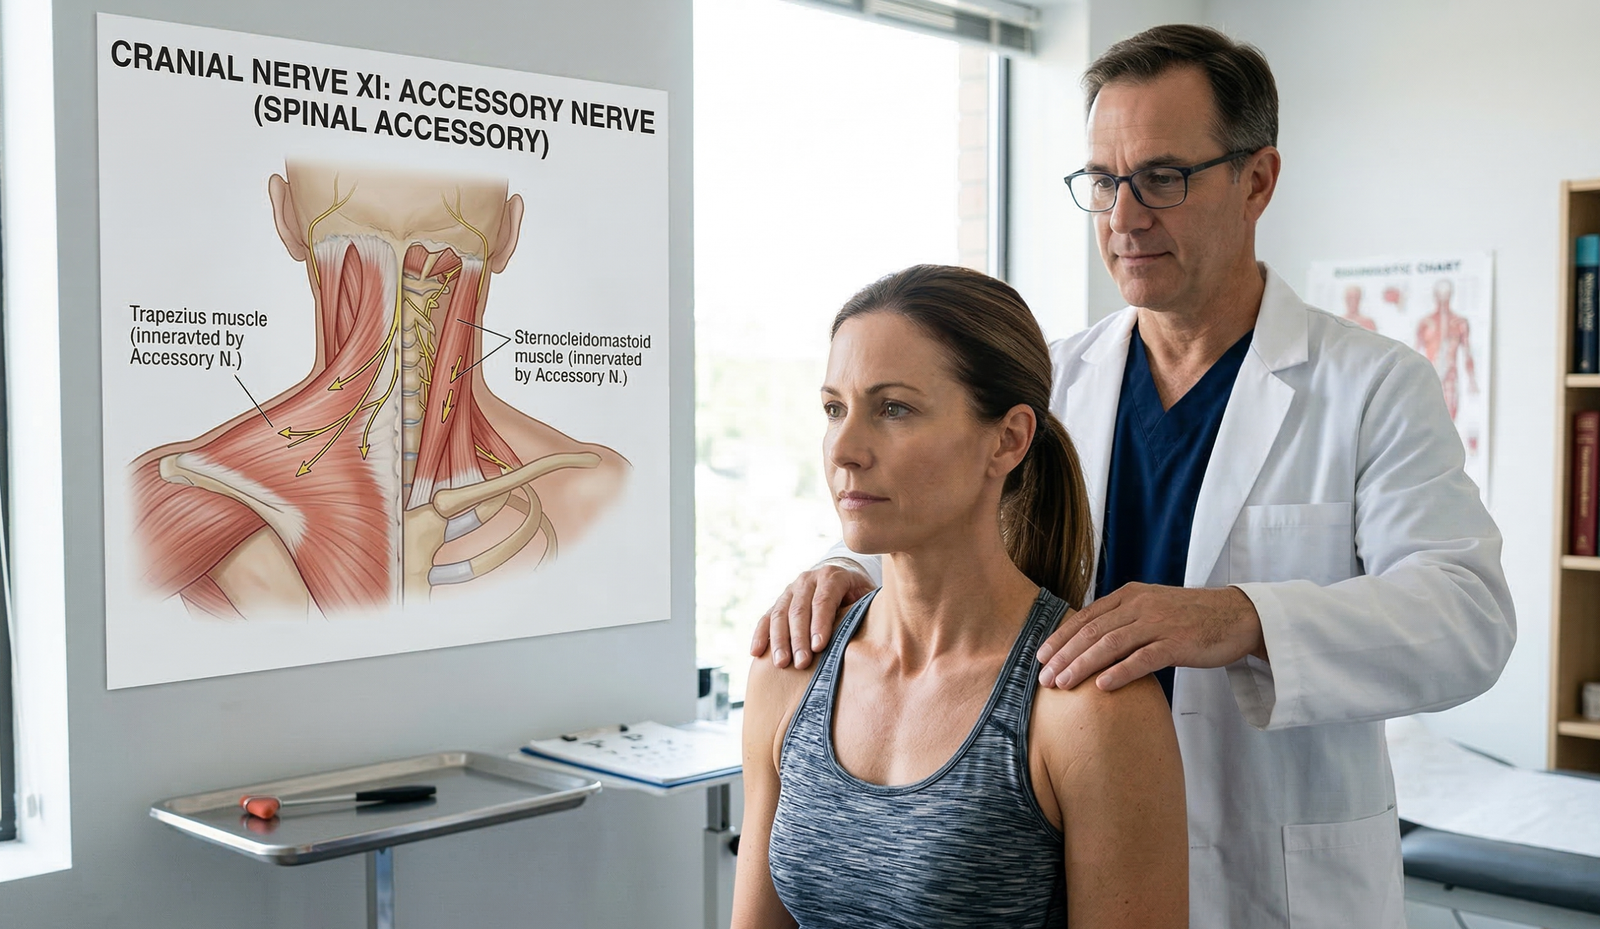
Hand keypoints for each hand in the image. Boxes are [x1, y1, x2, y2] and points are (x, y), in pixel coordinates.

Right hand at [749, 561, 874, 669]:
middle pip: (799, 610)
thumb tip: (876, 634)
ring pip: (779, 614)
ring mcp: (790, 589)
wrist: (840, 576)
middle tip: (801, 663)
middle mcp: (808, 579)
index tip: (818, 647)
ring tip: (781, 663)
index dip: (820, 623)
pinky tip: (756, 652)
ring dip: (779, 640)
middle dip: (799, 638)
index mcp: (832, 576)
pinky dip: (760, 635)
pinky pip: (766, 617)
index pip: (823, 600)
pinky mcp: (779, 601)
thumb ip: (867, 609)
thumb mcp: (868, 596)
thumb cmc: (859, 594)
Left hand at [1036, 583, 1265, 690]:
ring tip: (1062, 684)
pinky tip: (1101, 687)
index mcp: (1130, 595)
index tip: (1040, 657)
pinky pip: (1143, 659)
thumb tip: (1090, 640)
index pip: (1086, 617)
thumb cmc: (1191, 618)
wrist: (1237, 616)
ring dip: (1082, 665)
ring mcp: (1159, 623)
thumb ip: (1123, 619)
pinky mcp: (1178, 643)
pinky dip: (1119, 672)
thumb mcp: (1152, 608)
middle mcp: (1140, 605)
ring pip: (1111, 644)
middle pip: (1092, 631)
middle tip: (1043, 678)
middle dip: (1064, 655)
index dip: (1060, 637)